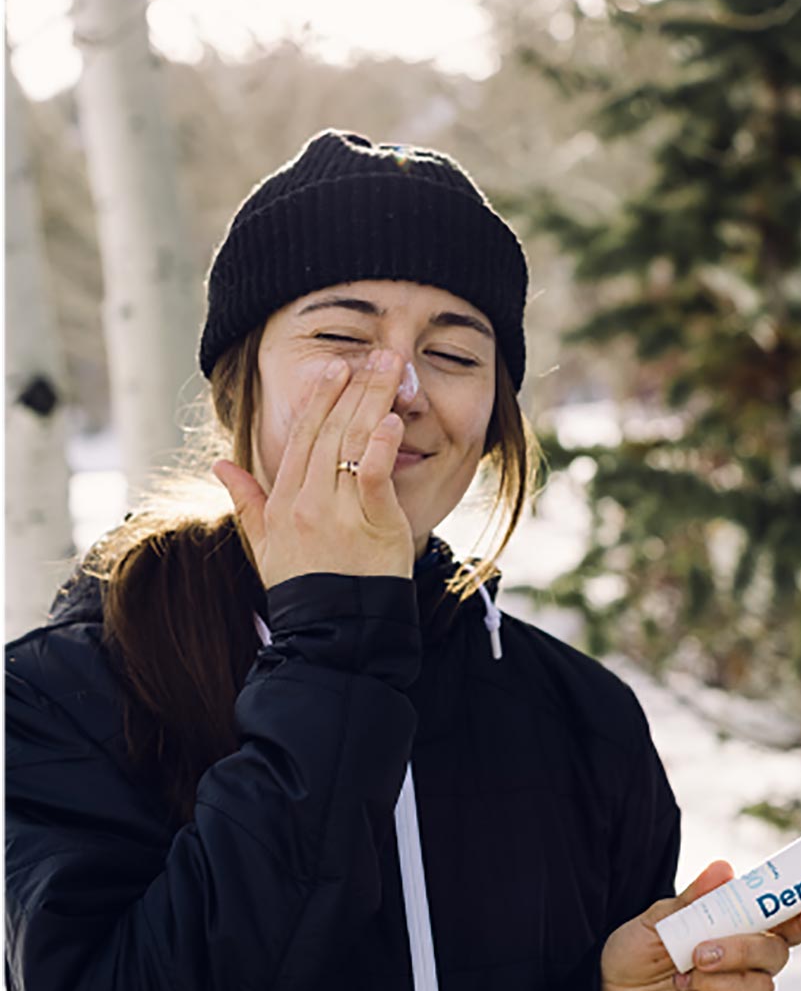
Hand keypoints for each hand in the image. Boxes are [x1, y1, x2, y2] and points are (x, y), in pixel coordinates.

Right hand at [213, 348, 414, 587]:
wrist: (331, 635)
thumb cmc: (303, 590)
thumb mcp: (264, 545)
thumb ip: (245, 501)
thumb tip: (220, 466)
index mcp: (283, 501)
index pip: (300, 437)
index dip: (317, 399)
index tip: (333, 368)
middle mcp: (307, 501)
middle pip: (329, 431)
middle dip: (352, 388)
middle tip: (373, 355)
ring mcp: (339, 513)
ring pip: (352, 445)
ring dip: (372, 402)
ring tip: (391, 370)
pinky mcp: (374, 527)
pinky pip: (374, 478)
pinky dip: (381, 447)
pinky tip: (391, 420)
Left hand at [599, 860, 800, 990]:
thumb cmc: (634, 954)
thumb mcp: (657, 920)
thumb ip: (693, 900)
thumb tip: (725, 870)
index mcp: (733, 933)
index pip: (781, 925)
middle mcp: (741, 967)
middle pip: (776, 957)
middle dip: (743, 950)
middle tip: (701, 952)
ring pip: (757, 989)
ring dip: (716, 980)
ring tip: (680, 976)